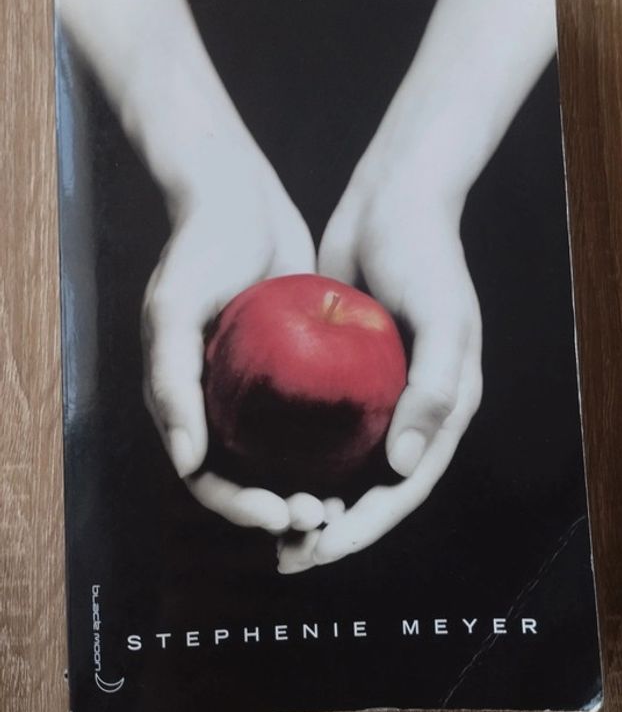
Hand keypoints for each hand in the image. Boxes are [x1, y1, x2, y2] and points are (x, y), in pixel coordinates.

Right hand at [140, 103, 322, 534]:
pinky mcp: (291, 366)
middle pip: (247, 477)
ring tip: (345, 501)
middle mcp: (219, 402)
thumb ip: (171, 383)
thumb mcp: (174, 310)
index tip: (283, 512)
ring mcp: (257, 386)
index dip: (240, 505)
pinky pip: (308, 418)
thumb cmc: (198, 250)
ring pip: (281, 457)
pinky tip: (361, 453)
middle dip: (280, 507)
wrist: (239, 196)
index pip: (207, 476)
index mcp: (184, 401)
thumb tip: (187, 462)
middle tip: (324, 515)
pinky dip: (326, 444)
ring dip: (307, 485)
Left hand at [277, 147, 482, 571]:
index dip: (368, 526)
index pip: (407, 486)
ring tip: (275, 530)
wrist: (391, 202)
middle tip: (288, 556)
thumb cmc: (424, 256)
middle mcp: (415, 408)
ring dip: (317, 501)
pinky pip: (324, 426)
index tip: (321, 549)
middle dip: (336, 529)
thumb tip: (405, 467)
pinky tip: (267, 470)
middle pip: (376, 487)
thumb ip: (434, 391)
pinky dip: (301, 456)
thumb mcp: (441, 318)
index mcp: (447, 407)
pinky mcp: (348, 372)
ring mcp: (380, 392)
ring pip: (348, 465)